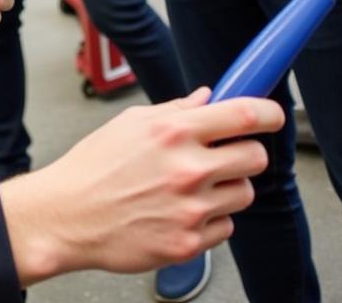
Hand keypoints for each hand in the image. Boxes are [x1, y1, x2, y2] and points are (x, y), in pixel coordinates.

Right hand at [0, 89, 284, 284]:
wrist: (68, 215)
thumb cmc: (94, 167)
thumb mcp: (130, 123)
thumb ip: (175, 110)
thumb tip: (209, 99)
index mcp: (173, 132)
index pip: (243, 116)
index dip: (269, 113)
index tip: (273, 114)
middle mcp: (187, 169)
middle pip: (255, 158)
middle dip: (245, 152)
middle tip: (224, 153)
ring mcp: (190, 209)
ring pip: (243, 194)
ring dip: (227, 187)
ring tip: (193, 185)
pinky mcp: (188, 243)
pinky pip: (224, 227)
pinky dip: (210, 219)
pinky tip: (180, 210)